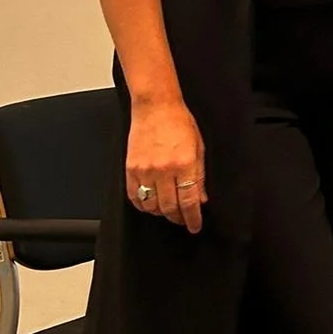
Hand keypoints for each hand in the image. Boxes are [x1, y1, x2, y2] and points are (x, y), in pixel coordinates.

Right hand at [126, 99, 207, 233]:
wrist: (156, 107)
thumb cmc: (179, 122)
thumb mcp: (199, 147)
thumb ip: (200, 176)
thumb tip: (202, 199)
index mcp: (184, 164)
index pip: (189, 201)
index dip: (193, 218)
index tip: (195, 226)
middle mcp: (164, 170)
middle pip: (169, 208)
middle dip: (178, 218)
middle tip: (183, 220)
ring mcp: (145, 170)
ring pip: (151, 206)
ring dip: (161, 213)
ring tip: (168, 210)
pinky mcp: (130, 169)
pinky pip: (134, 197)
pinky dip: (143, 205)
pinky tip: (150, 204)